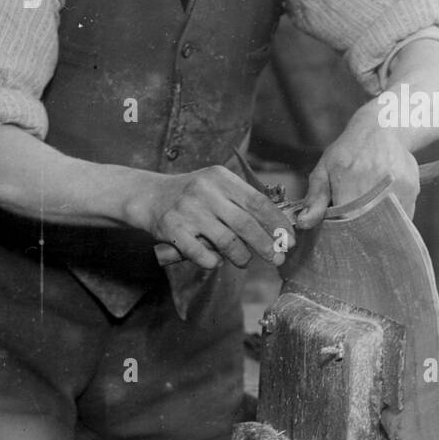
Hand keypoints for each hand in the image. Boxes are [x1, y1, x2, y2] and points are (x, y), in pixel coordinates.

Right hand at [133, 164, 293, 268]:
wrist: (149, 196)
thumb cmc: (192, 194)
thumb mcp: (217, 185)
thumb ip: (243, 200)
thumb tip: (279, 226)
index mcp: (221, 177)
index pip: (258, 202)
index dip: (278, 223)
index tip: (289, 240)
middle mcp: (205, 191)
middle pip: (246, 224)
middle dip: (266, 245)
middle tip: (277, 259)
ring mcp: (188, 211)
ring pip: (228, 242)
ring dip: (241, 257)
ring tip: (244, 261)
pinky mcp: (173, 230)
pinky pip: (203, 255)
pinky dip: (213, 262)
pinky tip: (216, 261)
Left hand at [295, 105, 418, 228]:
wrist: (383, 127)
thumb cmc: (349, 151)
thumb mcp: (326, 169)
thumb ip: (315, 198)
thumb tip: (303, 223)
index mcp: (350, 182)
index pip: (346, 224)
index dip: (343, 233)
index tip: (340, 233)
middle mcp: (375, 186)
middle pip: (368, 227)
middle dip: (361, 232)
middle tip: (354, 227)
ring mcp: (396, 188)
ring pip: (386, 224)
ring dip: (377, 226)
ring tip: (369, 211)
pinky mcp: (411, 189)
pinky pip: (402, 217)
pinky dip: (392, 218)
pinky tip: (384, 205)